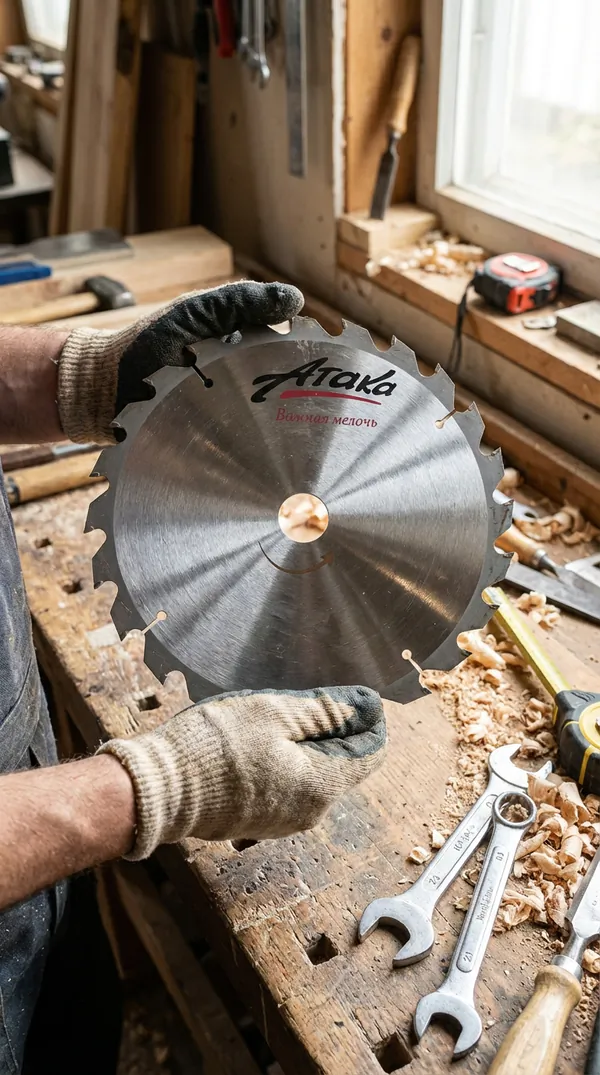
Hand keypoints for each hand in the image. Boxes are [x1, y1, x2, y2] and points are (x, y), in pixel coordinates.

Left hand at [57, 281, 303, 442]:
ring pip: (270, 425)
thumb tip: (295, 299)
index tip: (325, 366)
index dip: (309, 356)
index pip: (290, 349)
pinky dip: (257, 455)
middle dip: (298, 399)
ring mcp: (231, 414)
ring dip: (281, 432)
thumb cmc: (146, 347)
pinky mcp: (218, 445)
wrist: (105, 394)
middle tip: (311, 408)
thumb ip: (239, 302)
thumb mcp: (194, 313)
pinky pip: (245, 452)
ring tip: (295, 438)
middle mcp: (241, 381)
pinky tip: (268, 459)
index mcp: (242, 345)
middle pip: (286, 390)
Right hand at [98, 686, 385, 858]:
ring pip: (314, 775)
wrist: (158, 790)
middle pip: (343, 765)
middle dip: (336, 729)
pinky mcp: (258, 822)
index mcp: (322, 786)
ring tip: (278, 717)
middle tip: (307, 699)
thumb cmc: (215, 746)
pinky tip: (259, 742)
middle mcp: (310, 812)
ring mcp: (283, 822)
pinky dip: (285, 762)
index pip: (371, 753)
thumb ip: (325, 712)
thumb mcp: (274, 714)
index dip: (369, 720)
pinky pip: (288, 787)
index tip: (354, 695)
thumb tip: (367, 707)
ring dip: (307, 745)